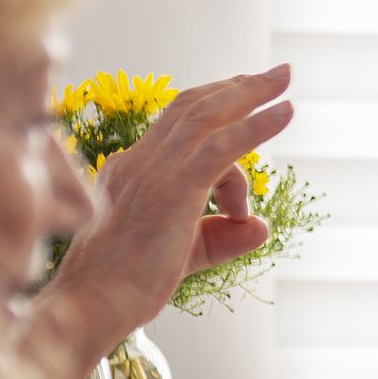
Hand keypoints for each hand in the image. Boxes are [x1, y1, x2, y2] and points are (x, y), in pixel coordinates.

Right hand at [48, 66, 294, 349]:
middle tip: (275, 74)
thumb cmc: (129, 285)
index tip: (244, 89)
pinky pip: (221, 148)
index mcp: (132, 169)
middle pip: (192, 107)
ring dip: (250, 94)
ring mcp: (154, 173)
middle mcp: (140, 162)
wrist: (93, 305)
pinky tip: (284, 114)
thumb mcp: (186, 253)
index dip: (212, 102)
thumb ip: (224, 236)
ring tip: (284, 81)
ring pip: (207, 118)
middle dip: (236, 87)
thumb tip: (262, 227)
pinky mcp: (173, 190)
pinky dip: (256, 127)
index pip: (176, 123)